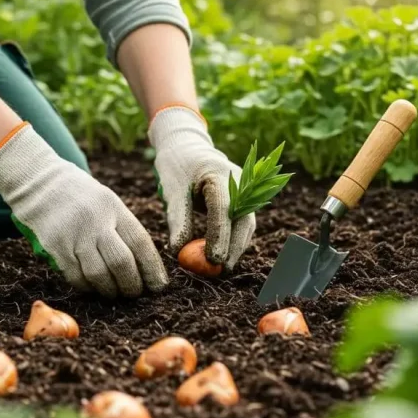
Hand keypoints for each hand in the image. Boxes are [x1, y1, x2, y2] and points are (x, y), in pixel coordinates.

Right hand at [0, 123, 168, 296]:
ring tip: (115, 293)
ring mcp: (73, 235)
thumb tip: (146, 266)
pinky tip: (93, 287)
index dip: (152, 268)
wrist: (39, 184)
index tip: (158, 285)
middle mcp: (95, 221)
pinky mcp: (55, 247)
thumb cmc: (81, 197)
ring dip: (110, 290)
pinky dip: (88, 288)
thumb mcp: (107, 202)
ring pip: (98, 275)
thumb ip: (124, 228)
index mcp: (113, 207)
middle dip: (132, 285)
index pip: (140, 242)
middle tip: (135, 293)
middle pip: (121, 262)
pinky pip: (76, 277)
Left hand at [148, 106, 255, 270]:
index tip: (212, 259)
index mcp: (220, 174)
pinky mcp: (243, 199)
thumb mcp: (172, 190)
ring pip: (246, 224)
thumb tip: (178, 251)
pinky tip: (223, 255)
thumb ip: (177, 219)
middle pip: (242, 220)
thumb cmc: (176, 166)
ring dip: (235, 247)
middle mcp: (240, 182)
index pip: (223, 210)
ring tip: (220, 268)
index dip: (219, 236)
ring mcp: (245, 190)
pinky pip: (242, 222)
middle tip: (219, 270)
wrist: (187, 146)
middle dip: (233, 248)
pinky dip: (234, 239)